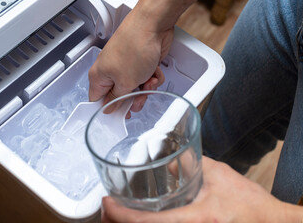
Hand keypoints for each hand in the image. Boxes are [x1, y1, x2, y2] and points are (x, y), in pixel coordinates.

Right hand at [88, 8, 168, 111]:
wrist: (153, 26)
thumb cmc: (134, 47)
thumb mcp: (125, 83)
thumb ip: (117, 99)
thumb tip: (109, 109)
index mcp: (99, 76)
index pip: (98, 100)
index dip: (109, 110)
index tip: (120, 116)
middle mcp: (111, 71)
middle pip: (120, 96)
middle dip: (133, 99)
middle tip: (139, 99)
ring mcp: (126, 66)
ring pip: (135, 88)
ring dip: (146, 89)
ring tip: (150, 81)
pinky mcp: (141, 63)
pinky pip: (146, 79)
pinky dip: (152, 78)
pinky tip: (155, 72)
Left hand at [101, 156, 291, 222]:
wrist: (269, 222)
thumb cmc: (249, 203)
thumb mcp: (218, 174)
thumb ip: (193, 162)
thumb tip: (173, 157)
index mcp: (195, 219)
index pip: (148, 221)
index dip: (121, 215)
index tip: (107, 204)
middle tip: (105, 210)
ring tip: (116, 213)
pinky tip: (141, 217)